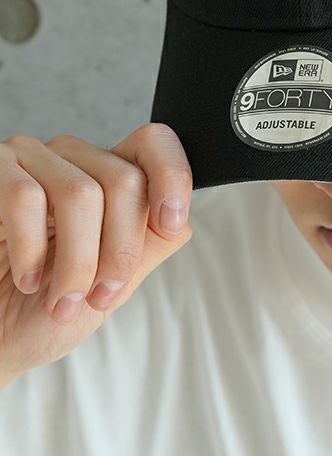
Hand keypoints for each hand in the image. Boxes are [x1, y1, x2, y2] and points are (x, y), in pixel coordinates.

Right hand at [0, 123, 192, 384]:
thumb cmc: (44, 312)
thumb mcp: (110, 285)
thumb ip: (149, 246)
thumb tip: (183, 219)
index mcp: (110, 176)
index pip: (155, 142)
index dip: (172, 176)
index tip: (170, 223)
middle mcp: (74, 159)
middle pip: (124, 179)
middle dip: (120, 249)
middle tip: (100, 297)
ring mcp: (32, 159)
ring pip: (80, 193)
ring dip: (78, 260)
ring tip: (63, 302)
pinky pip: (24, 197)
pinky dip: (32, 249)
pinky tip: (28, 278)